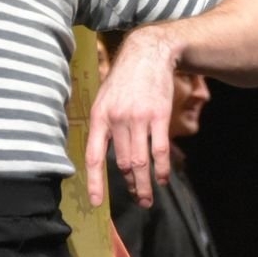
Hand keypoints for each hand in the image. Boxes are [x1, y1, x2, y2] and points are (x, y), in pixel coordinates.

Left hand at [86, 29, 177, 207]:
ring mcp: (138, 118)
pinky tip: (163, 178)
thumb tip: (104, 155)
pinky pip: (159, 149)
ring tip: (148, 198)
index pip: (94, 156)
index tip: (96, 202)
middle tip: (137, 198)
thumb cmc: (125, 78)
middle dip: (129, 184)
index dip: (95, 182)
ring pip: (140, 161)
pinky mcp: (159, 116)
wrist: (148, 53)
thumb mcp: (104, 97)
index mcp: (100, 117)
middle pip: (122, 162)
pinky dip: (162, 168)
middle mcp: (117, 120)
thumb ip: (103, 124)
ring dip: (144, 183)